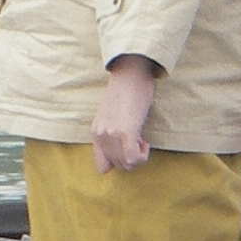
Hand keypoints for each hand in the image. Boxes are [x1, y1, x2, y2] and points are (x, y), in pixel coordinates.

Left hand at [91, 56, 157, 172]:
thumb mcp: (110, 115)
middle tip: (138, 142)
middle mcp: (100, 135)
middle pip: (117, 166)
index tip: (127, 149)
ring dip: (138, 157)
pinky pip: (134, 158)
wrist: (130, 74)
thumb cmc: (125, 91)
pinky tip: (145, 142)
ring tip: (141, 140)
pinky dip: (143, 155)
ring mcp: (111, 134)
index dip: (118, 162)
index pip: (102, 165)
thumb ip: (111, 131)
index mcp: (95, 131)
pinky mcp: (125, 131)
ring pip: (127, 165)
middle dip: (131, 159)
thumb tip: (122, 146)